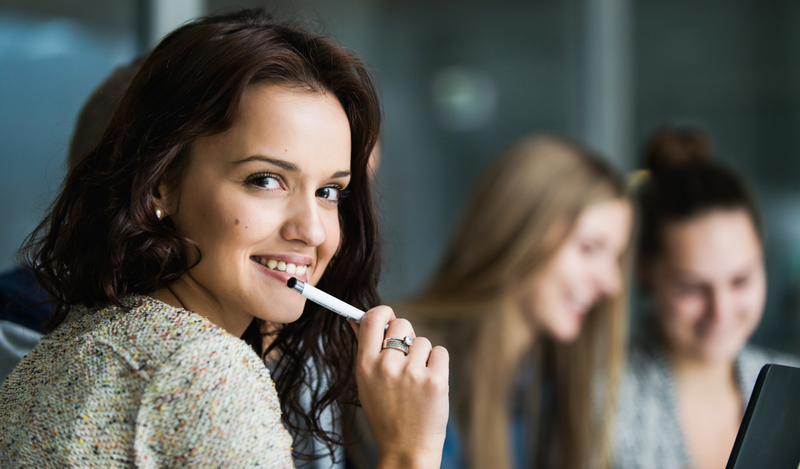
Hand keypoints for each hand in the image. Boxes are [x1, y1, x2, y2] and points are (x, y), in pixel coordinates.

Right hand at [351, 306, 448, 468]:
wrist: (407, 447)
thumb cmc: (386, 413)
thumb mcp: (366, 383)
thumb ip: (365, 350)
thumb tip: (358, 319)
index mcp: (365, 365)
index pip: (372, 319)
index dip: (383, 312)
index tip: (388, 317)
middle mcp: (387, 366)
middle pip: (402, 324)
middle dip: (406, 336)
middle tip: (406, 359)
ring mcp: (412, 373)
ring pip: (423, 341)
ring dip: (423, 356)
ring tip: (416, 382)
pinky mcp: (435, 380)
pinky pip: (440, 352)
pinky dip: (438, 364)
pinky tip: (429, 384)